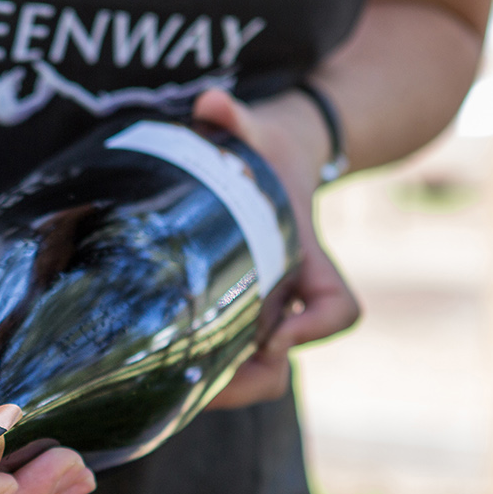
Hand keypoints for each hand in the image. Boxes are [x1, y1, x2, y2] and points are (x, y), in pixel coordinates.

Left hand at [192, 87, 361, 407]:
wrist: (264, 164)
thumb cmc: (263, 151)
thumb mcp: (257, 129)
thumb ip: (236, 117)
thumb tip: (211, 104)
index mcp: (306, 260)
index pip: (337, 309)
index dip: (313, 329)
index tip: (274, 334)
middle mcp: (289, 298)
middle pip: (283, 364)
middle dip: (247, 381)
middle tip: (202, 381)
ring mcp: (260, 315)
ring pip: (256, 378)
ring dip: (220, 389)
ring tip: (171, 386)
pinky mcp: (229, 322)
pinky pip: (225, 368)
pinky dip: (198, 378)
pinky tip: (155, 378)